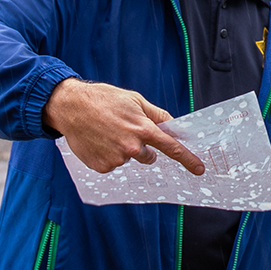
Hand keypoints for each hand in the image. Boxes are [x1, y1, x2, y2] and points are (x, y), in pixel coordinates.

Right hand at [43, 78, 205, 175]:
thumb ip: (158, 115)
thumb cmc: (105, 100)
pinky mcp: (101, 167)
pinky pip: (113, 164)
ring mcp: (116, 159)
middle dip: (144, 147)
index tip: (199, 169)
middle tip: (126, 131)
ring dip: (124, 150)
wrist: (71, 107)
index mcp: (143, 129)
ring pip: (130, 159)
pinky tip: (99, 141)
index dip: (188, 159)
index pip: (172, 148)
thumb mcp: (136, 100)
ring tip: (108, 133)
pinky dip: (108, 155)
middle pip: (150, 157)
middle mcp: (132, 147)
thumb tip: (175, 127)